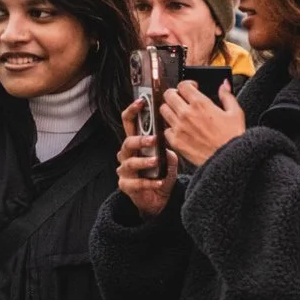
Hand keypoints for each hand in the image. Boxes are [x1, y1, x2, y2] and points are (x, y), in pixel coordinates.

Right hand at [117, 101, 178, 218]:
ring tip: (155, 161)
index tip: (141, 102)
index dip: (132, 111)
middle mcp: (127, 154)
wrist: (159, 198)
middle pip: (127, 141)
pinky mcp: (126, 185)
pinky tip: (159, 182)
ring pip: (129, 162)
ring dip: (143, 161)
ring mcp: (125, 170)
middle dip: (139, 140)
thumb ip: (167, 144)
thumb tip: (174, 131)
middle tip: (153, 139)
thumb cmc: (161, 173)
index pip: (129, 122)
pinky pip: (135, 183)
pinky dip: (148, 183)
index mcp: (136, 142)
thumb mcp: (167, 156)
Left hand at [159, 80, 244, 168]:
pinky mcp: (175, 141)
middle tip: (180, 98)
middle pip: (168, 95)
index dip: (187, 84)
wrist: (229, 159)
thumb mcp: (235, 113)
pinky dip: (170, 128)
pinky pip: (165, 130)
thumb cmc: (233, 138)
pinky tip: (179, 129)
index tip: (191, 88)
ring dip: (169, 108)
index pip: (183, 85)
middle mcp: (186, 114)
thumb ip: (227, 96)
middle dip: (174, 94)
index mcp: (200, 104)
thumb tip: (224, 85)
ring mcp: (179, 128)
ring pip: (163, 110)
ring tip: (178, 112)